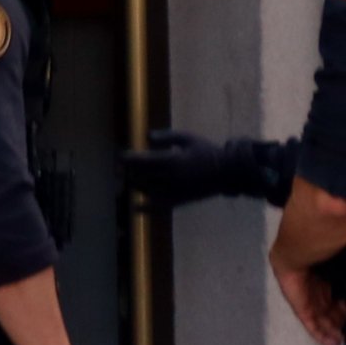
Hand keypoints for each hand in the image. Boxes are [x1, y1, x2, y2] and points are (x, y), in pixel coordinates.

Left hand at [123, 130, 292, 210]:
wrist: (226, 172)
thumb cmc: (207, 151)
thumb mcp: (188, 138)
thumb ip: (167, 136)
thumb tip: (147, 137)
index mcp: (171, 160)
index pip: (142, 161)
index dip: (128, 159)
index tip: (119, 156)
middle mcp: (169, 177)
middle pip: (141, 176)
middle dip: (128, 172)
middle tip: (120, 169)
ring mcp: (174, 191)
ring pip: (147, 191)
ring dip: (135, 185)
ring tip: (129, 180)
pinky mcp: (179, 201)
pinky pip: (159, 207)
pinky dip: (146, 209)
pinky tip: (135, 208)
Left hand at [272, 253, 345, 344]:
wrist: (297, 256)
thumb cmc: (319, 255)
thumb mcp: (337, 268)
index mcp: (323, 280)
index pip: (334, 298)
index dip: (343, 307)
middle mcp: (315, 293)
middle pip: (328, 311)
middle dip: (338, 320)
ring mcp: (307, 303)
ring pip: (322, 320)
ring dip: (332, 330)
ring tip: (343, 338)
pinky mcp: (302, 311)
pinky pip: (312, 326)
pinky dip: (322, 335)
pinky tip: (333, 342)